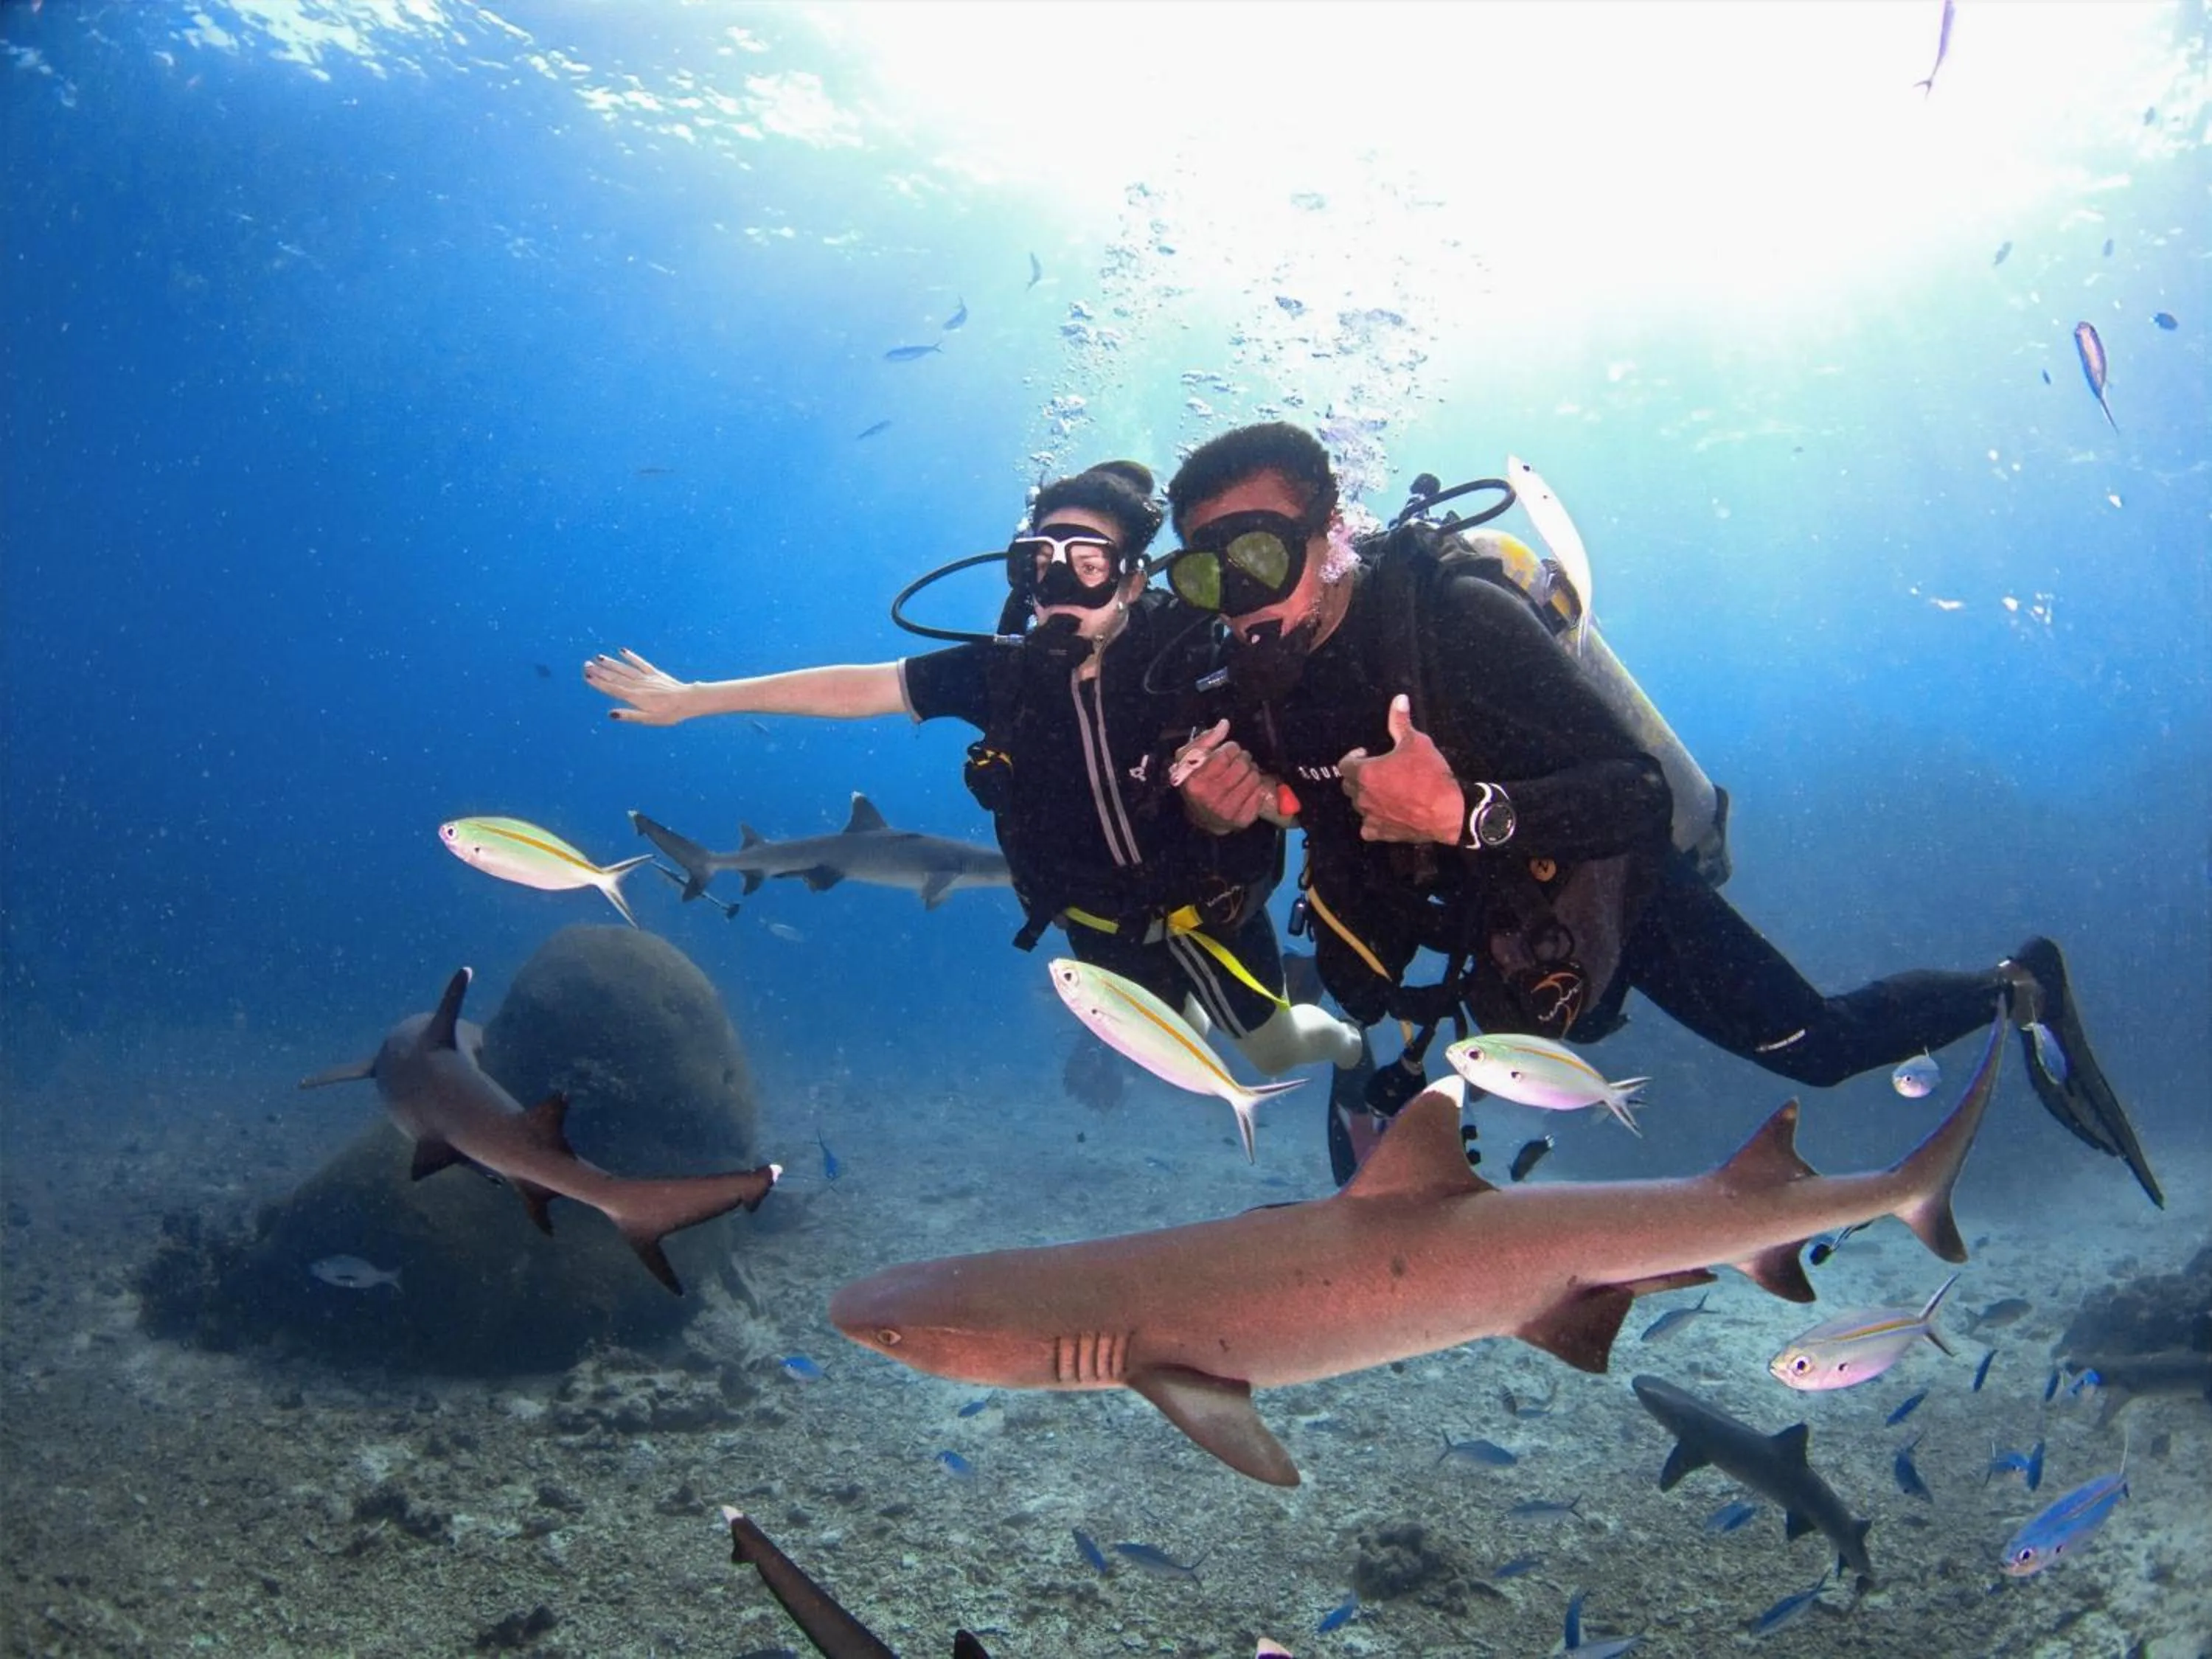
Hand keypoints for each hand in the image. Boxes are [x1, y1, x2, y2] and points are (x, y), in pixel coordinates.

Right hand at [583, 649, 696, 725]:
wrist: (688, 700)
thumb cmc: (669, 713)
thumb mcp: (649, 719)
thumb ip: (630, 716)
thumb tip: (611, 714)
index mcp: (635, 697)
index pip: (612, 689)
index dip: (599, 683)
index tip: (587, 676)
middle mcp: (638, 685)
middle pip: (615, 677)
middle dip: (600, 671)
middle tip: (585, 665)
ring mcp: (647, 678)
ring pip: (625, 669)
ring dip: (611, 663)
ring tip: (598, 657)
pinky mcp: (655, 673)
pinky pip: (641, 663)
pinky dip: (631, 657)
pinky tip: (622, 651)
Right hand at [1174, 719, 1289, 832]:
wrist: (1204, 819)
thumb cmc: (1196, 783)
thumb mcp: (1189, 760)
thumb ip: (1205, 740)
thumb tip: (1224, 724)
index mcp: (1195, 782)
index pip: (1224, 754)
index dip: (1230, 748)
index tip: (1228, 751)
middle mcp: (1211, 798)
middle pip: (1242, 765)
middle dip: (1243, 758)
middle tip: (1238, 761)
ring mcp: (1228, 811)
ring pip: (1254, 777)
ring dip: (1251, 771)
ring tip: (1243, 774)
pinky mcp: (1243, 819)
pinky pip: (1260, 792)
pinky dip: (1257, 786)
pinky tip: (1248, 787)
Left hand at [1339, 694, 1463, 843]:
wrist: (1449, 811)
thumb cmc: (1430, 774)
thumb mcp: (1417, 742)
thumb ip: (1401, 722)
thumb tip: (1399, 698)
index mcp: (1366, 773)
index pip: (1344, 765)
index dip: (1353, 757)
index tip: (1366, 753)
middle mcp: (1363, 796)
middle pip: (1348, 785)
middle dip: (1358, 776)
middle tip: (1376, 771)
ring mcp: (1371, 817)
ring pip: (1358, 806)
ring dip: (1365, 797)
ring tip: (1382, 790)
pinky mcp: (1382, 833)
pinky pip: (1368, 828)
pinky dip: (1373, 821)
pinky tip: (1384, 815)